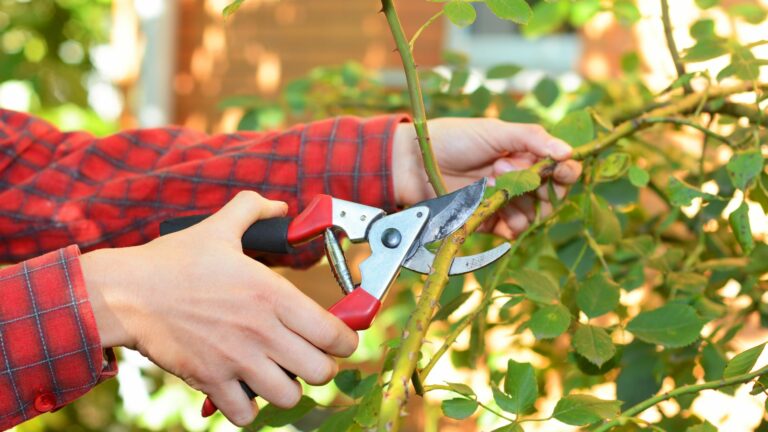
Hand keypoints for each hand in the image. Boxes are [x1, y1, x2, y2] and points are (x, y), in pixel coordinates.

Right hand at [80, 191, 357, 425]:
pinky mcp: (211, 381)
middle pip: (320, 371)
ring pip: (289, 397)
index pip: (334, 334)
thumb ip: (253, 209)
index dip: (346, 341)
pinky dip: (249, 409)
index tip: (340, 340)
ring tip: (278, 375)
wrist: (126, 293)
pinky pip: (246, 415)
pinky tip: (245, 390)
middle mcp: (262, 331)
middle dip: (321, 367)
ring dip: (288, 389)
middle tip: (309, 357)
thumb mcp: (219, 227)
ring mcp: (237, 360)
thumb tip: (279, 205)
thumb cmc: (173, 261)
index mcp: (272, 294)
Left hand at [392, 118, 582, 237]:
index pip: (559, 169)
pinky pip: (512, 230)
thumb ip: (532, 138)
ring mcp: (504, 202)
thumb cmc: (454, 139)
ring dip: (520, 202)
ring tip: (491, 181)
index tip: (563, 170)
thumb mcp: (496, 131)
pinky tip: (495, 208)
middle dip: (540, 187)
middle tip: (507, 169)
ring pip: (533, 215)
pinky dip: (511, 224)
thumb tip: (569, 151)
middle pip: (551, 196)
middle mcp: (519, 180)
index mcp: (524, 155)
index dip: (566, 171)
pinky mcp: (488, 221)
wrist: (415, 162)